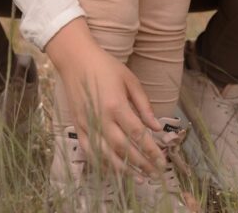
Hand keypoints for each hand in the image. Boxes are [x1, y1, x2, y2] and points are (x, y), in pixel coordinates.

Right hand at [45, 18, 164, 175]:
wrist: (75, 59)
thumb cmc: (105, 66)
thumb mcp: (129, 80)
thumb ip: (143, 105)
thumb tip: (156, 127)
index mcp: (116, 104)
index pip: (137, 133)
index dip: (151, 150)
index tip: (162, 161)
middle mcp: (101, 118)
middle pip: (123, 148)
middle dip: (140, 163)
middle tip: (154, 173)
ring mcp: (87, 124)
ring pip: (106, 154)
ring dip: (123, 169)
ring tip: (139, 178)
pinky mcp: (77, 126)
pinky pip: (90, 151)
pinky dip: (102, 163)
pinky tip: (114, 169)